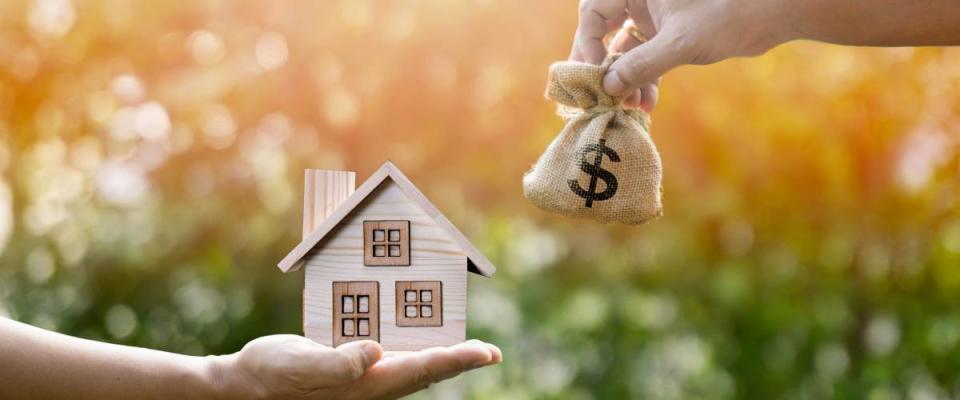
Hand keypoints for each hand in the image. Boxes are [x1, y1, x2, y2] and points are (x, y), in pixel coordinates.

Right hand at [207, 335, 501, 399]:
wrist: (241, 386)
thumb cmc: (268, 373)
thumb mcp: (298, 363)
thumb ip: (337, 362)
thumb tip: (376, 352)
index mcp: (364, 385)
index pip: (422, 370)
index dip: (457, 360)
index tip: (487, 353)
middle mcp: (370, 385)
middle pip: (426, 373)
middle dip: (459, 362)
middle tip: (491, 353)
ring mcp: (361, 381)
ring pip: (413, 370)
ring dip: (442, 360)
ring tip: (468, 350)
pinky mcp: (351, 373)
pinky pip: (393, 363)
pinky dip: (415, 353)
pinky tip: (420, 344)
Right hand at [571, 0, 792, 108]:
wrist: (771, 16)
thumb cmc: (727, 16)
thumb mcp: (679, 43)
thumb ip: (641, 65)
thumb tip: (607, 88)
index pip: (593, 14)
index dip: (588, 46)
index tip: (595, 75)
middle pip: (602, 32)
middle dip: (602, 67)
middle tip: (597, 96)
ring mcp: (653, 16)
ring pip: (624, 49)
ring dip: (625, 80)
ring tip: (629, 106)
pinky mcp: (667, 33)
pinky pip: (645, 57)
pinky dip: (645, 80)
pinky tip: (647, 104)